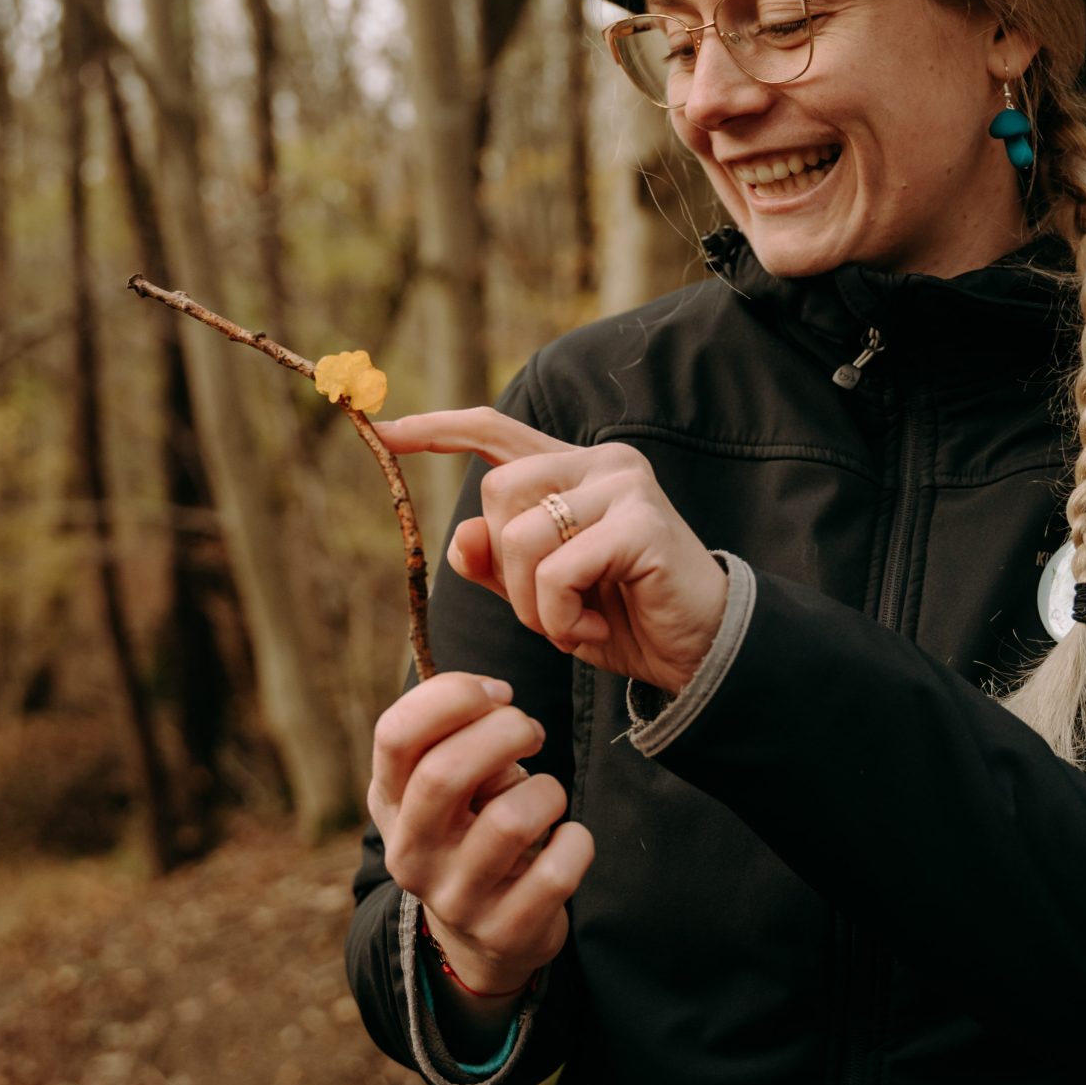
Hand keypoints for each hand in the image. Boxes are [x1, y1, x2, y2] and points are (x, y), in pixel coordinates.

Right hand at [370, 670, 594, 995]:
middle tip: (531, 733)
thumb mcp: (445, 784)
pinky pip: (556, 872)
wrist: (481, 935)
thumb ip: (456, 737)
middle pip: (444, 772)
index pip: (395, 734)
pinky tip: (567, 839)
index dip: (452, 696)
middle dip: (504, 731)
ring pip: (510, 822)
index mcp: (389, 802)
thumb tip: (495, 700)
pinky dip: (576, 842)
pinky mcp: (505, 931)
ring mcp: (456, 898)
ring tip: (547, 795)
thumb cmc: (470, 828)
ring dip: (546, 791)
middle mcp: (411, 852)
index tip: (496, 692)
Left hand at [373, 407, 727, 693]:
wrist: (702, 655)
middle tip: (548, 610)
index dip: (436, 429)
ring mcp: (624, 486)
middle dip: (503, 569)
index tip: (382, 429)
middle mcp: (600, 463)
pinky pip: (556, 570)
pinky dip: (560, 616)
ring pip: (520, 535)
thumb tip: (459, 537)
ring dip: (530, 603)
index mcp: (574, 469)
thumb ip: (497, 564)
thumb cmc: (625, 618)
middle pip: (495, 495)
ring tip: (573, 624)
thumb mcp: (544, 596)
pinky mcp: (640, 522)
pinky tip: (595, 631)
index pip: (493, 430)